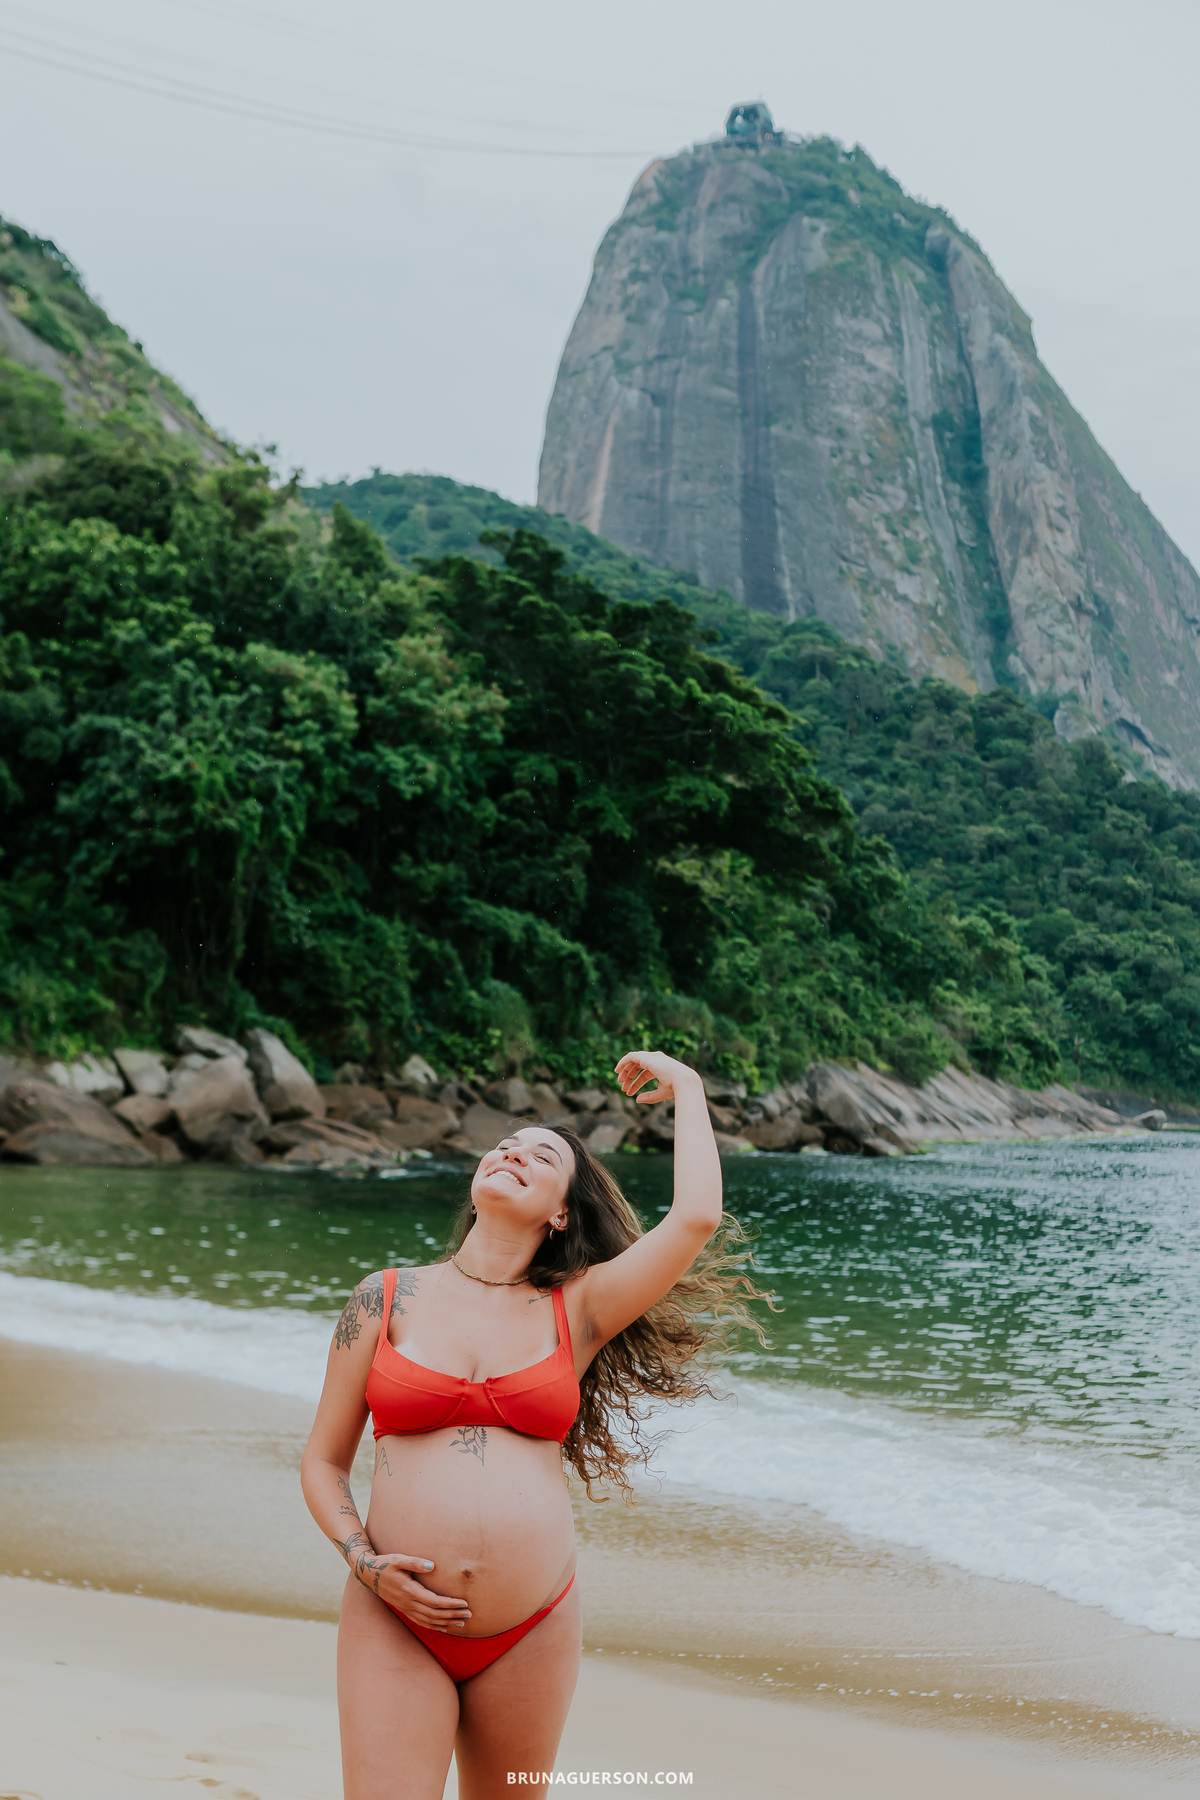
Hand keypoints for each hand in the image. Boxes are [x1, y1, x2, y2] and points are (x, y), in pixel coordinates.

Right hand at [345, 1540, 471, 1630]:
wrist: (369, 1575)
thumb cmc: (385, 1564)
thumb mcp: (398, 1559)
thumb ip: (415, 1562)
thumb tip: (432, 1566)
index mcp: (410, 1591)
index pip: (434, 1601)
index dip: (450, 1604)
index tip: (464, 1603)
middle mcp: (408, 1603)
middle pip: (434, 1614)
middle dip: (453, 1615)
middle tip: (469, 1614)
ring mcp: (406, 1608)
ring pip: (429, 1621)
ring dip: (446, 1623)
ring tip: (462, 1622)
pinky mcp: (405, 1610)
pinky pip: (421, 1622)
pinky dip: (434, 1626)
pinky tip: (445, 1628)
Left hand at [613, 1049, 700, 1106]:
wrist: (683, 1081)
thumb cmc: (675, 1088)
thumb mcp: (661, 1094)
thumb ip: (649, 1097)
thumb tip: (637, 1100)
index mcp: (661, 1067)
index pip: (645, 1074)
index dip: (636, 1083)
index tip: (629, 1093)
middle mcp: (656, 1060)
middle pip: (638, 1066)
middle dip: (629, 1076)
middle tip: (623, 1087)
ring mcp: (651, 1057)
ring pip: (633, 1060)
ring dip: (625, 1070)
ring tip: (620, 1081)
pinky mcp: (646, 1058)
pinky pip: (630, 1057)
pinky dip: (623, 1062)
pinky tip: (618, 1071)